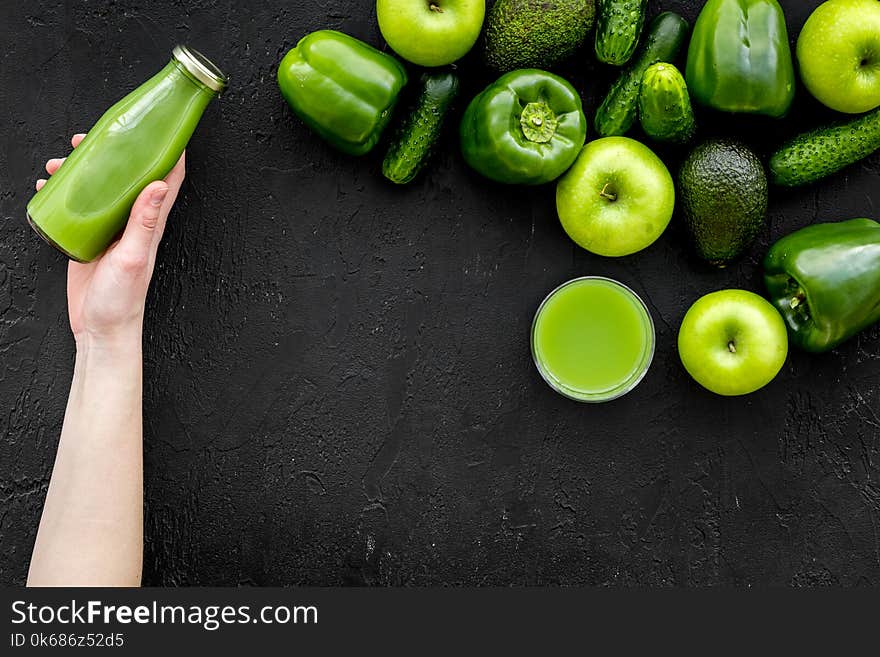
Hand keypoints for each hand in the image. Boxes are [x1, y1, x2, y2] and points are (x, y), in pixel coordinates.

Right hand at [37, 134, 184, 346]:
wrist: (100, 329)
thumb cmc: (122, 300)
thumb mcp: (133, 257)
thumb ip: (145, 222)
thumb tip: (159, 183)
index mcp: (150, 223)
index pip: (167, 179)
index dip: (168, 151)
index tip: (161, 125)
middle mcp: (133, 222)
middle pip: (127, 176)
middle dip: (113, 151)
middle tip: (89, 136)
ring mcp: (111, 229)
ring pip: (99, 188)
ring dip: (82, 170)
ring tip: (60, 162)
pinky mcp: (89, 238)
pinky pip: (78, 207)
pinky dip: (64, 191)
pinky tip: (49, 187)